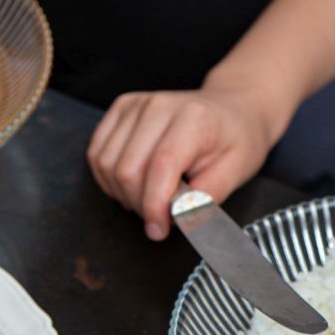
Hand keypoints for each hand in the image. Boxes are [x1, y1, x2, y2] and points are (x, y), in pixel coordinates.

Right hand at [87, 84, 274, 240]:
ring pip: (107, 164)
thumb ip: (207, 197)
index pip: (160, 166)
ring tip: (152, 197)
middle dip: (141, 205)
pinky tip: (134, 184)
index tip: (160, 229)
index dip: (155, 206)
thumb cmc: (236, 139)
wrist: (231, 107)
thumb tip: (178, 218)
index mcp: (194, 118)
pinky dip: (109, 179)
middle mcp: (159, 106)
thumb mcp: (237, 171)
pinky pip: (97, 153)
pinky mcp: (121, 108)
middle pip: (127, 169)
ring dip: (124, 194)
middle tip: (163, 215)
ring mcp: (136, 105)